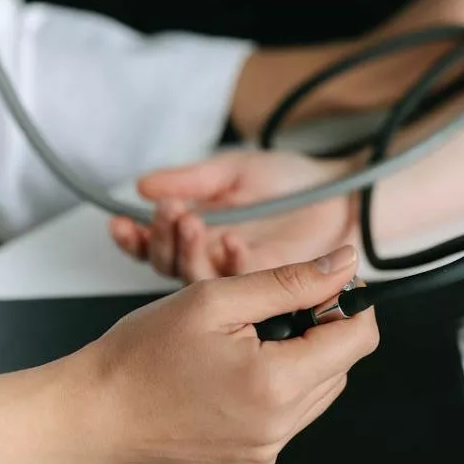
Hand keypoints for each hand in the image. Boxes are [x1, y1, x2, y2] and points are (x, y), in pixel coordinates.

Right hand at [0, 247, 378, 463]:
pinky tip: (235, 374)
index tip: (323, 284)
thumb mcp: (217, 298)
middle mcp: (278, 427)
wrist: (94, 410)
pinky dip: (276, 389)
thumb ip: (291, 280)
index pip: (359, 339)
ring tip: (245, 342)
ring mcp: (266, 450)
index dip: (348, 304)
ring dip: (298, 358)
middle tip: (265, 311)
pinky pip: (290, 416)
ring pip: (318, 389)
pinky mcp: (253, 463)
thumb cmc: (141, 354)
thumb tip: (345, 264)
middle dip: (317, 329)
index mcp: (275, 385)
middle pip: (340, 364)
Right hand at [109, 150, 358, 280]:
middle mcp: (216, 264)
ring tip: (191, 220)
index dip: (137, 237)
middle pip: (171, 267)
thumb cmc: (292, 181)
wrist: (341, 191)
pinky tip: (231, 240)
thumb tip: (142, 186)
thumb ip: (192, 179)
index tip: (122, 220)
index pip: (156, 246)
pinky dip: (232, 262)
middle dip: (162, 239)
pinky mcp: (268, 293)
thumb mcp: (234, 170)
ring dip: (190, 251)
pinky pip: (241, 287)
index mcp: (201, 237)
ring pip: (199, 281)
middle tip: (170, 212)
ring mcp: (240, 283)